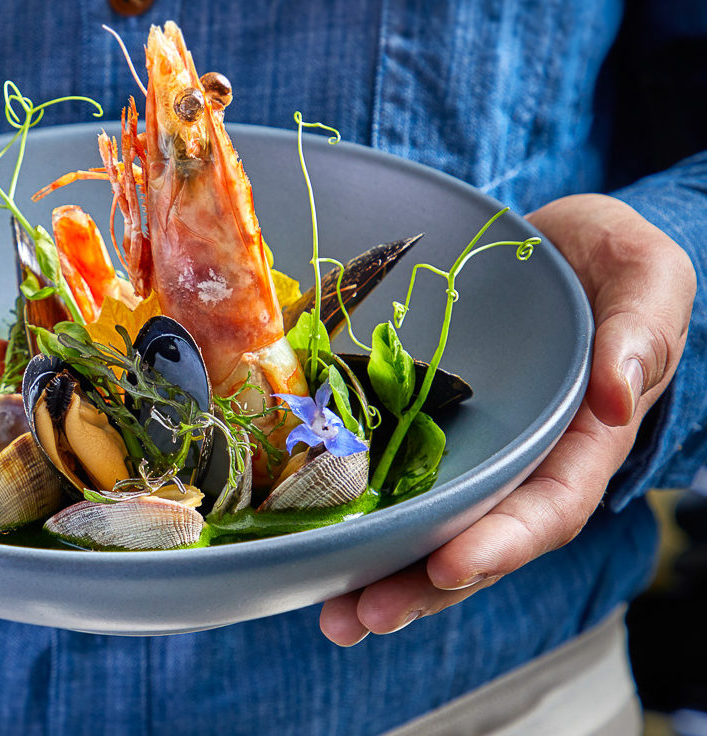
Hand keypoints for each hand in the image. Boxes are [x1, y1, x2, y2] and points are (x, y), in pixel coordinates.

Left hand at [319, 193, 695, 645]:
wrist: (556, 246)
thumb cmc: (608, 262)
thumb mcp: (644, 278)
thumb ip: (640, 331)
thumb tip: (617, 392)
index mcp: (584, 440)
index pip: (548, 507)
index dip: (500, 543)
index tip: (448, 567)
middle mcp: (525, 463)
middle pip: (478, 541)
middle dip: (423, 587)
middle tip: (364, 618)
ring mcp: (473, 454)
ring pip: (431, 530)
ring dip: (383, 578)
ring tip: (335, 618)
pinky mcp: (426, 432)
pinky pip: (394, 485)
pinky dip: (359, 523)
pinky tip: (314, 555)